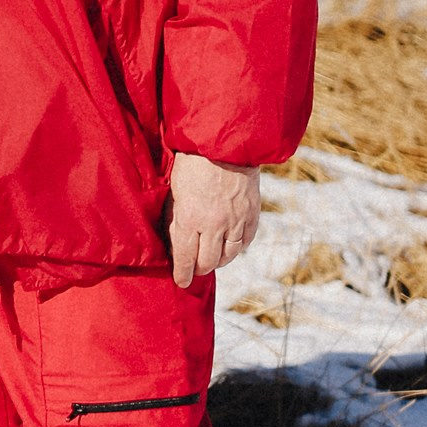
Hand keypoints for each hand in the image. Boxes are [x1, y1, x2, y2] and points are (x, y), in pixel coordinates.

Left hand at [167, 151, 259, 287]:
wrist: (225, 145)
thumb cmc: (191, 164)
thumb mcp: (174, 191)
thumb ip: (175, 218)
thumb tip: (175, 242)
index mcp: (190, 218)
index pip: (185, 258)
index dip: (182, 274)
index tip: (180, 282)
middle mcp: (215, 225)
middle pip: (207, 262)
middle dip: (198, 269)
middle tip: (192, 270)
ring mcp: (236, 222)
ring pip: (228, 256)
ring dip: (217, 262)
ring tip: (209, 260)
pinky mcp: (252, 216)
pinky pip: (244, 243)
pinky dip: (235, 249)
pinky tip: (228, 249)